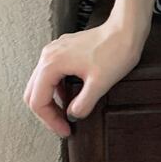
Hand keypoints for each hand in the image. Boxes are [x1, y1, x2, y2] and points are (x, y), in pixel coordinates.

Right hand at [23, 19, 147, 137]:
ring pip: (41, 83)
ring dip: (51, 101)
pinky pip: (52, 73)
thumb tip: (73, 116)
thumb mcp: (100, 83)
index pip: (38, 101)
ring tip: (67, 115)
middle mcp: (48, 56)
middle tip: (63, 127)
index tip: (65, 131)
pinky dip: (57, 89)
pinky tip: (72, 97)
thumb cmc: (116, 51)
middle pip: (34, 92)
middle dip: (47, 113)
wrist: (127, 30)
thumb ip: (83, 104)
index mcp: (51, 64)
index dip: (50, 121)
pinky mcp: (64, 50)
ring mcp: (55, 51)